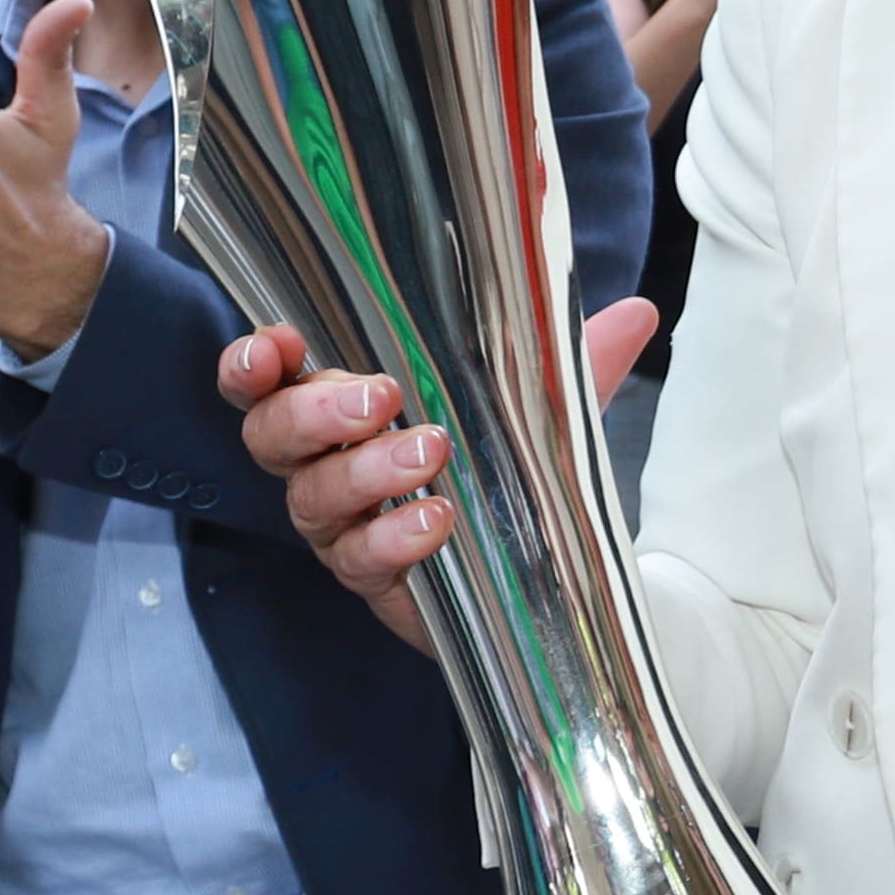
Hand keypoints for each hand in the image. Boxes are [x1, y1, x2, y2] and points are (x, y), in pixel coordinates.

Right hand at [223, 300, 657, 652]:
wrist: (538, 565)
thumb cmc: (505, 466)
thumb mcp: (540, 408)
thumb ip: (573, 360)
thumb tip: (643, 313)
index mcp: (339, 409)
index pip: (265, 382)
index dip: (252, 365)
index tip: (278, 347)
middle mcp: (323, 467)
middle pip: (272, 436)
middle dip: (315, 411)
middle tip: (383, 396)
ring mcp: (341, 528)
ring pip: (314, 499)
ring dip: (365, 471)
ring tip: (431, 450)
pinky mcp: (371, 581)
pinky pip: (360, 560)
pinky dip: (395, 537)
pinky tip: (438, 520)